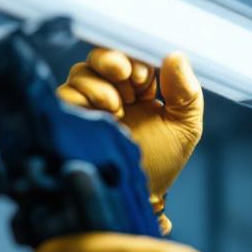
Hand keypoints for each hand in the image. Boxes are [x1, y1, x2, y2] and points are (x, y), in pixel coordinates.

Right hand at [57, 49, 202, 233]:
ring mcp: (89, 103)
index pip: (133, 56)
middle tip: (125, 73)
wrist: (137, 196)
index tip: (145, 74)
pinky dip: (82, 94)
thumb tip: (176, 55)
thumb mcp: (184, 127)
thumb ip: (186, 91)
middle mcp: (112, 92)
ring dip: (101, 82)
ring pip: (82, 71)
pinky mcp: (71, 116)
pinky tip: (102, 112)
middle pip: (102, 57)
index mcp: (140, 90)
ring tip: (117, 106)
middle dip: (113, 59)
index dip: (136, 58)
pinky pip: (66, 92)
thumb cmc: (160, 164)